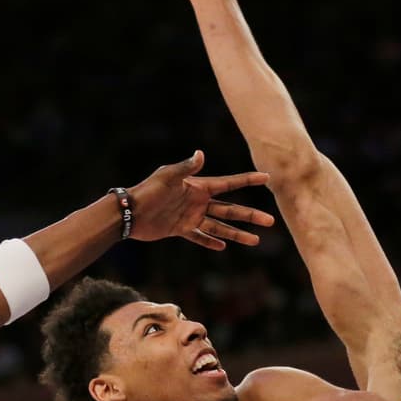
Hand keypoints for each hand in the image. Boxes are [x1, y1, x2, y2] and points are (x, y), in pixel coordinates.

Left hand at [128, 150, 272, 250]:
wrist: (129, 212)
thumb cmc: (147, 191)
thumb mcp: (167, 177)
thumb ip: (186, 167)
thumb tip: (201, 154)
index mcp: (198, 186)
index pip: (229, 184)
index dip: (248, 180)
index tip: (266, 178)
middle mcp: (198, 201)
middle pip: (230, 209)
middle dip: (250, 215)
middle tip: (270, 221)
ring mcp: (190, 216)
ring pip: (220, 226)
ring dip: (237, 233)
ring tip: (255, 241)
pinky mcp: (180, 229)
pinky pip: (199, 237)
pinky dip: (210, 242)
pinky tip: (223, 247)